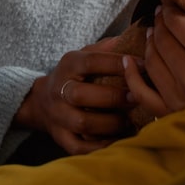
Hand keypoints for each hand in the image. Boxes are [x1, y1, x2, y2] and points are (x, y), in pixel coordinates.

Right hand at [15, 37, 133, 154]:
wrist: (42, 101)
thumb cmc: (76, 76)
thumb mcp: (85, 55)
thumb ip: (107, 48)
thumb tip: (135, 37)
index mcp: (69, 64)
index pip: (91, 61)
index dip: (117, 64)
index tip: (142, 66)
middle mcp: (59, 90)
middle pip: (81, 95)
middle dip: (112, 97)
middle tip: (136, 98)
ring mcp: (58, 115)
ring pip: (82, 123)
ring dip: (111, 123)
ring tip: (129, 121)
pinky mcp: (61, 137)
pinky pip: (80, 147)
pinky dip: (101, 146)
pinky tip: (118, 140)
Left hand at [123, 0, 184, 118]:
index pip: (177, 23)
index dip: (170, 10)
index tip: (169, 4)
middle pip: (162, 39)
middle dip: (159, 23)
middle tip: (161, 15)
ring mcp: (179, 98)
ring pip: (151, 61)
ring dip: (149, 44)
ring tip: (153, 34)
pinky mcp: (172, 116)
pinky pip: (142, 93)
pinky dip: (132, 76)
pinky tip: (128, 63)